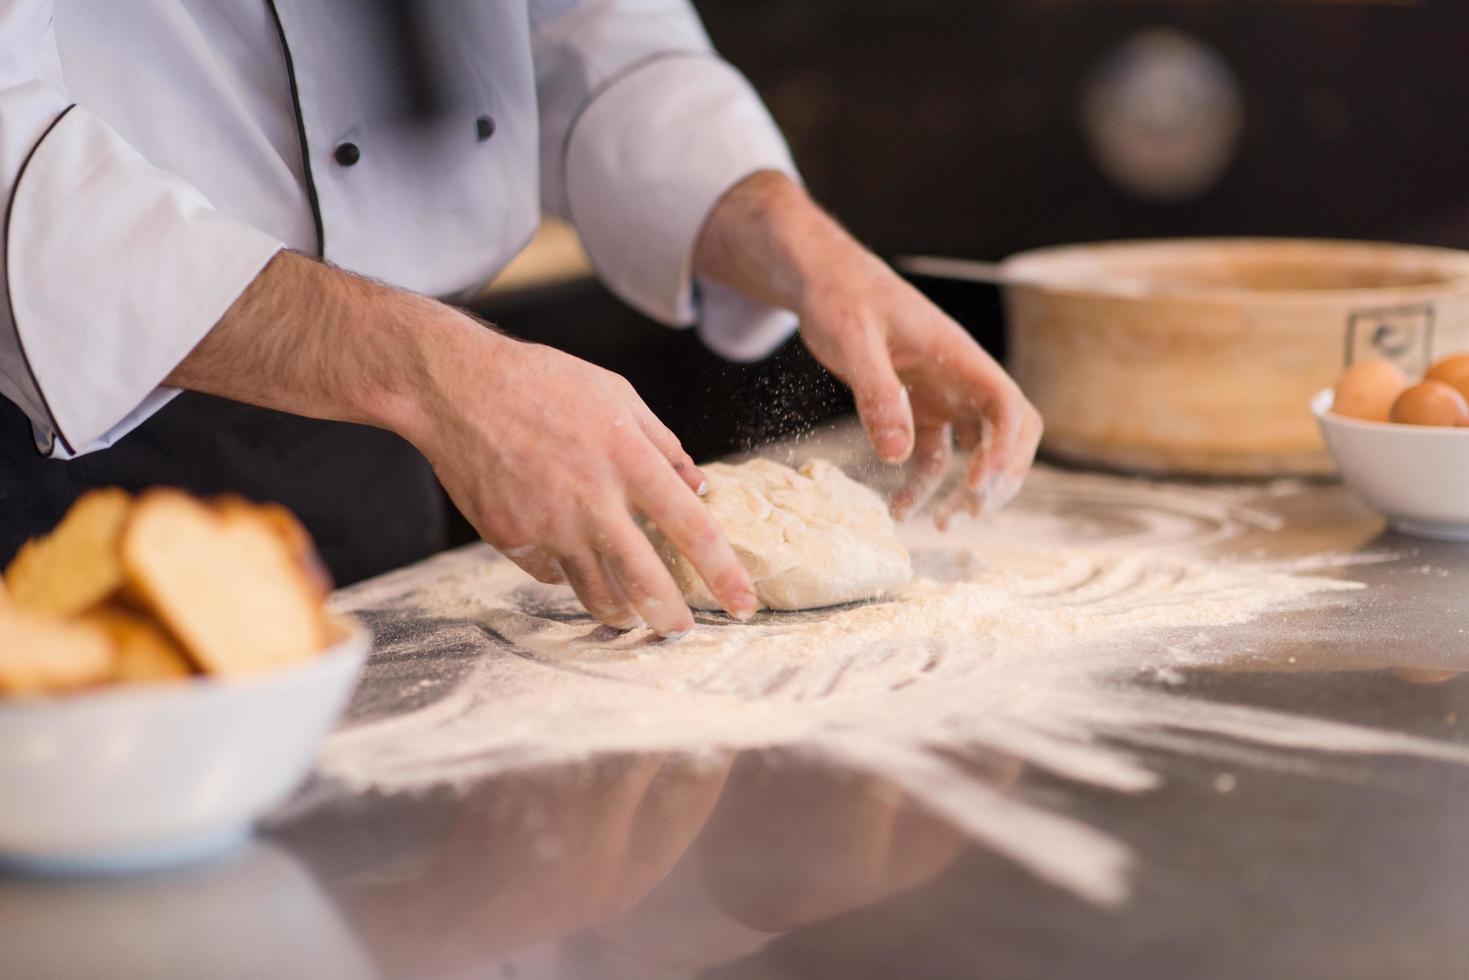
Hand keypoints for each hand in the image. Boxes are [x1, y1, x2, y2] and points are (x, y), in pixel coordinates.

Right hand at [404, 315, 758, 635]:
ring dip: (619, 611)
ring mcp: (550, 526)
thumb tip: (699, 488)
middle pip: (646, 582)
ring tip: (630, 615)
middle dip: (671, 619)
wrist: (458, 389)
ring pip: (596, 593)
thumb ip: (664, 445)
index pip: (693, 530)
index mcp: (630, 461)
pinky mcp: (512, 540)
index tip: (745, 604)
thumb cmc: (544, 383)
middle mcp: (593, 501)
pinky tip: (566, 556)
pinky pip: (550, 574)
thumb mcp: (618, 397)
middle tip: (682, 633)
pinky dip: (565, 572)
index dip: (724, 574)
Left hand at [797, 245, 1042, 524]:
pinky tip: (900, 508)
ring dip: (965, 489)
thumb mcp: (853, 341)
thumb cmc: (841, 298)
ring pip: (975, 449)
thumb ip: (876, 394)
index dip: (1006, 449)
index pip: (1006, 406)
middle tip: (970, 511)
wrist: (823, 280)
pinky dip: (922, 483)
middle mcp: (960, 377)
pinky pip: (934, 452)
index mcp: (958, 356)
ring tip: (941, 525)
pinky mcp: (918, 406)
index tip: (981, 487)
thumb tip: (896, 455)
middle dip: (1001, 475)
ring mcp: (943, 393)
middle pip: (1010, 431)